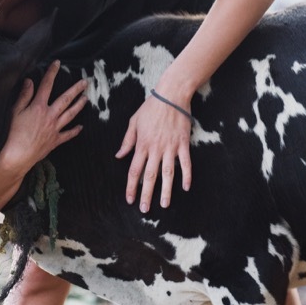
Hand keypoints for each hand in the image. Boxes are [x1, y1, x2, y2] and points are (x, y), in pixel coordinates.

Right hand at [0, 61, 86, 178]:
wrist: (16, 156)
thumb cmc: (12, 134)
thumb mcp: (15, 112)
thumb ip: (24, 96)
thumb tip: (29, 82)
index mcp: (38, 107)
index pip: (47, 85)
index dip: (52, 73)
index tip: (58, 63)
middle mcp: (49, 116)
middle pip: (66, 99)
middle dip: (76, 89)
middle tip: (85, 82)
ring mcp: (54, 129)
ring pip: (70, 115)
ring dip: (79, 106)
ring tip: (86, 98)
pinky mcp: (55, 140)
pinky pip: (68, 135)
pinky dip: (75, 131)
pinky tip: (80, 127)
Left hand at [115, 93, 192, 211]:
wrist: (171, 95)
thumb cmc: (151, 107)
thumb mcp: (134, 121)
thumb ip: (127, 140)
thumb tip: (119, 155)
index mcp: (142, 144)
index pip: (134, 170)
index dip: (131, 186)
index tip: (130, 199)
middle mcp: (155, 148)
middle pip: (149, 176)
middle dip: (146, 194)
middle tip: (145, 209)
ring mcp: (170, 147)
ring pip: (167, 173)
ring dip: (166, 190)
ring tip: (165, 205)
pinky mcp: (183, 144)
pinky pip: (185, 163)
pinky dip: (187, 175)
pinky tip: (186, 187)